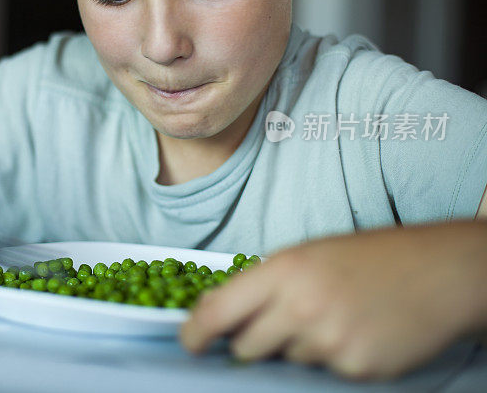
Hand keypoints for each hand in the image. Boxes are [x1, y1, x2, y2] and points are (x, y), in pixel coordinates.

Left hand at [180, 222, 486, 379]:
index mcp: (283, 270)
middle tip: (283, 322)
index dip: (195, 332)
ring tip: (336, 316)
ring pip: (288, 359)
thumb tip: (222, 313)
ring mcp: (330, 341)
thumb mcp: (308, 255)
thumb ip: (264, 283)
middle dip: (254, 341)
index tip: (189, 342)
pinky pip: (325, 372)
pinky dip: (335, 358)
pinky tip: (358, 331)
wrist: (439, 272)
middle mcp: (301, 306)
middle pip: (246, 346)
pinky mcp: (356, 368)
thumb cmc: (370, 257)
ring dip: (301, 346)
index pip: (218, 310)